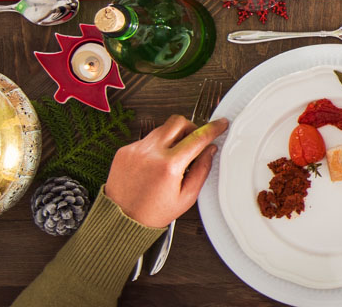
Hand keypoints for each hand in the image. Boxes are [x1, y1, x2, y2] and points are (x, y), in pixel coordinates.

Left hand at [102, 115, 227, 228]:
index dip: (213, 128)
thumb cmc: (152, 213)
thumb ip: (202, 170)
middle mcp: (150, 153)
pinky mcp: (124, 151)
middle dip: (191, 128)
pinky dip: (155, 146)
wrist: (121, 220)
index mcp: (169, 166)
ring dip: (172, 137)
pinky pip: (146, 139)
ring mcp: (135, 150)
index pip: (197, 137)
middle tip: (193, 142)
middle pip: (178, 122)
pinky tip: (154, 163)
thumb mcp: (186, 197)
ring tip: (172, 158)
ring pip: (161, 128)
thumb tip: (209, 150)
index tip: (220, 124)